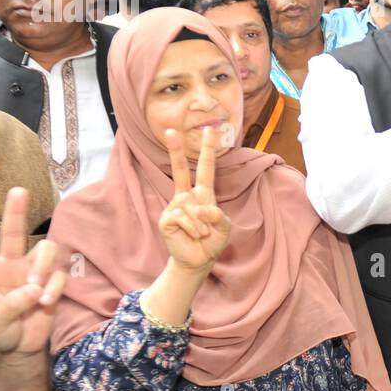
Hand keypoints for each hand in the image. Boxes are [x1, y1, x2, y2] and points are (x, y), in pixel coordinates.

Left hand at [0, 187, 65, 355]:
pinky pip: (60, 274)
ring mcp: (33, 272)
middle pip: (13, 232)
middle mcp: (10, 266)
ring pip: (45, 249)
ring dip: (44, 264)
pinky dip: (55, 287)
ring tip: (37, 286)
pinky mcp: (52, 283)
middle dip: (16, 211)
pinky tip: (45, 302)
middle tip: (18, 191)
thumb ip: (7, 307)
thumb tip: (32, 288)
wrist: (18, 350)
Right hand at [160, 125, 231, 272]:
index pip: (205, 168)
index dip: (207, 150)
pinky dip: (192, 229)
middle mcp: (187, 196)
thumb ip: (218, 216)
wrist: (198, 260)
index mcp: (203, 194)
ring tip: (200, 234)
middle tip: (170, 130)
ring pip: (192, 208)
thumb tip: (199, 208)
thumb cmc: (212, 241)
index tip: (209, 130)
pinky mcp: (166, 219)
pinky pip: (183, 218)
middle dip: (174, 150)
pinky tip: (191, 235)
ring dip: (202, 225)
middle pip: (179, 169)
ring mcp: (175, 206)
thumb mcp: (224, 228)